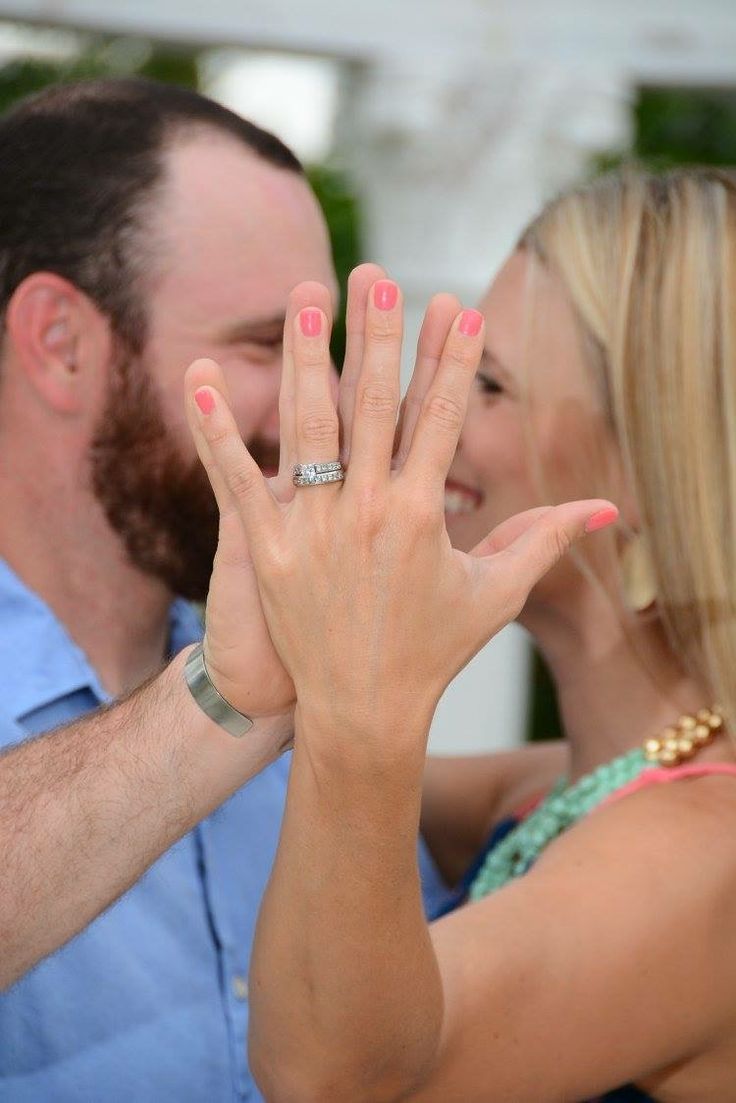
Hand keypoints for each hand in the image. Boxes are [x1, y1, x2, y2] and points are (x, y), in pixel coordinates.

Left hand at [186, 279, 616, 742]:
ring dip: (307, 358)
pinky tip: (201, 376)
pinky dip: (217, 429)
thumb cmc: (433, 650)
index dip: (451, 359)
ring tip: (306, 297)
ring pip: (310, 427)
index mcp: (424, 515)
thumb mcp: (496, 593)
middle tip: (378, 275)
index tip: (458, 306)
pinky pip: (238, 480)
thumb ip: (545, 539)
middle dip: (379, 335)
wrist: (364, 711)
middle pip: (375, 406)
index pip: (441, 419)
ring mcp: (314, 530)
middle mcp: (369, 512)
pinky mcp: (268, 551)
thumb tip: (604, 509)